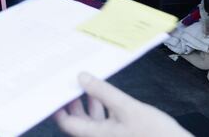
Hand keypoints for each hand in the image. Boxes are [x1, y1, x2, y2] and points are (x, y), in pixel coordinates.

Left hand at [55, 73, 191, 136]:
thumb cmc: (155, 134)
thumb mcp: (127, 107)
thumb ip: (103, 92)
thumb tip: (82, 78)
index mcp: (96, 135)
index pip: (66, 122)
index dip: (57, 106)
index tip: (53, 89)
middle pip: (77, 121)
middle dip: (71, 102)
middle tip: (68, 82)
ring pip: (91, 121)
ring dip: (87, 103)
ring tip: (85, 85)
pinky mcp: (122, 134)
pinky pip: (105, 121)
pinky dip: (102, 107)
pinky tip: (106, 95)